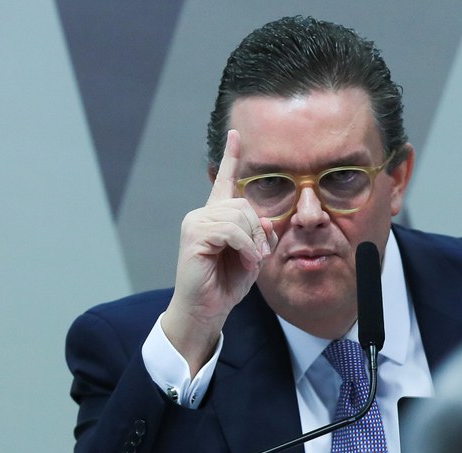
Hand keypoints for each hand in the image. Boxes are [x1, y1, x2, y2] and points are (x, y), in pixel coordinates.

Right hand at [162, 130, 277, 374]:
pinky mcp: (194, 235)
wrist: (206, 309)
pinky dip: (244, 248)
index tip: (235, 134)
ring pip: (239, 216)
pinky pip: (231, 231)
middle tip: (257, 256)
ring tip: (248, 262)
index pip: (224, 181)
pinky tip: (244, 261)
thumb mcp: (252, 257)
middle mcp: (203, 214)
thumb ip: (260, 235)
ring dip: (252, 242)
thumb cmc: (226, 284)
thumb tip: (266, 220)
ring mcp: (196, 223)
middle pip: (244, 204)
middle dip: (258, 231)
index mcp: (216, 216)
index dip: (230, 157)